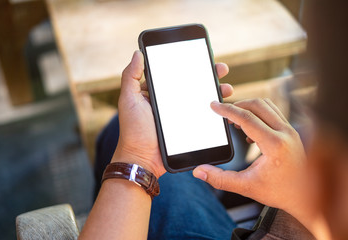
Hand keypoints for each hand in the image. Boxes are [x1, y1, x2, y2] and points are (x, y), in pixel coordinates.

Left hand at [112, 50, 232, 177]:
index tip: (202, 56)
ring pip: (200, 99)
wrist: (143, 159)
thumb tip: (138, 53)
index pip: (174, 73)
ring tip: (226, 88)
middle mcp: (169, 102)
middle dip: (207, 75)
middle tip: (220, 69)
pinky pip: (202, 116)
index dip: (188, 64)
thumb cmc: (133, 130)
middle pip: (191, 84)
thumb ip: (131, 76)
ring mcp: (180, 115)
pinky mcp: (187, 126)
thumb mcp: (129, 99)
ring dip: (214, 92)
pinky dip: (214, 110)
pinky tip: (223, 106)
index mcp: (155, 92)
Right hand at [193, 99, 308, 213]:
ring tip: (234, 120)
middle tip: (223, 113)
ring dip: (248, 108)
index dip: (227, 110)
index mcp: (275, 145)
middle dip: (237, 105)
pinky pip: (273, 113)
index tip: (214, 106)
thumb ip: (220, 179)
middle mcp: (285, 133)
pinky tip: (249, 130)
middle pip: (257, 104)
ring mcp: (291, 131)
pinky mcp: (291, 132)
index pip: (247, 118)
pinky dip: (258, 114)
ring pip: (267, 105)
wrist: (307, 197)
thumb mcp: (246, 186)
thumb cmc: (280, 192)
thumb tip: (199, 171)